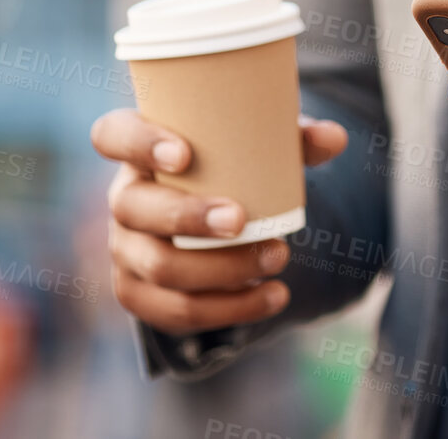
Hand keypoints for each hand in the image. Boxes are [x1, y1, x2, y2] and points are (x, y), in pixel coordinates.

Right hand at [90, 108, 346, 333]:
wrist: (214, 220)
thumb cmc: (233, 168)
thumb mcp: (260, 146)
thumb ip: (294, 140)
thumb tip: (335, 138)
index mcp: (138, 147)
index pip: (113, 135)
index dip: (138, 143)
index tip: (183, 154)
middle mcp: (122, 197)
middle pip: (134, 208)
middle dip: (187, 218)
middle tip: (242, 220)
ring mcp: (126, 249)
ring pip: (159, 267)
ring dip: (220, 269)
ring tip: (278, 256)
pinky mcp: (141, 292)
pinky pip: (175, 312)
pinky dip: (229, 310)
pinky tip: (272, 297)